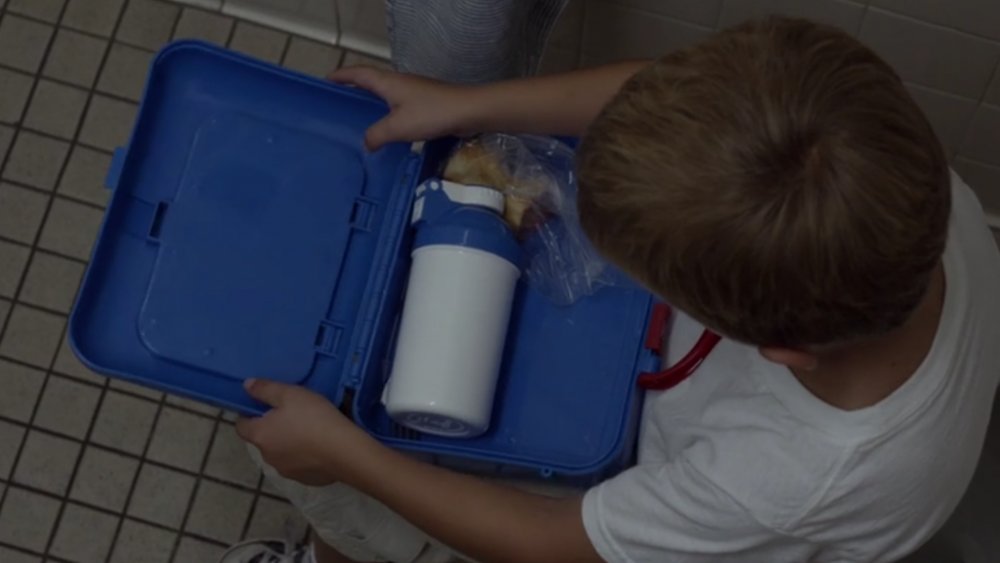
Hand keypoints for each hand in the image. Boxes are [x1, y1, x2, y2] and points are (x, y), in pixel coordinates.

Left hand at [235, 379, 370, 485]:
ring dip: (289, 444)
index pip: (241, 426)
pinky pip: (299, 465)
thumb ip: (266, 389)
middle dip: (273, 429)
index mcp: (260, 435)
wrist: (345, 451)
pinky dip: (305, 457)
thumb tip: (246, 386)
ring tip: (310, 432)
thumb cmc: (314, 418)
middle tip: (293, 415)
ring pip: (281, 454)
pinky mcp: (305, 480)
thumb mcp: (290, 394)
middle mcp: (267, 456)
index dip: (249, 415)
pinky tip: (320, 449)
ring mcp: (286, 471)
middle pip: (263, 440)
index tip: (264, 407)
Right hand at [328, 66, 479, 149]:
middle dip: (354, 90)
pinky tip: (389, 132)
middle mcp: (399, 83)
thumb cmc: (432, 114)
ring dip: (372, 104)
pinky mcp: (425, 104)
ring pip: (386, 96)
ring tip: (361, 120)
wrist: (469, 111)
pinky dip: (388, 116)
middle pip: (371, 82)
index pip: (358, 74)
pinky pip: (399, 108)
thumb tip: (366, 143)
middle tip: (341, 102)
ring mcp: (414, 93)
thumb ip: (377, 134)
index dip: (341, 76)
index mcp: (388, 83)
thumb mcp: (398, 127)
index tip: (327, 82)